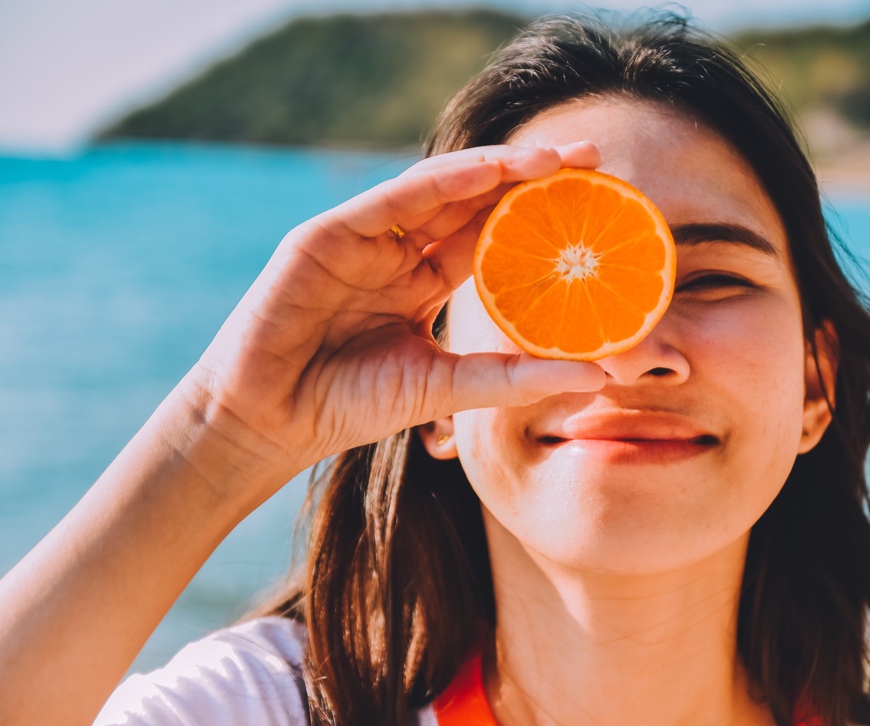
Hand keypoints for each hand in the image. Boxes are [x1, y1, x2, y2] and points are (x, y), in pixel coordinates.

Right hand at [189, 142, 607, 482]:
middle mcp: (399, 255)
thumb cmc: (347, 406)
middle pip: (475, 205)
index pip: (493, 241)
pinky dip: (440, 182)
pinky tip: (489, 170)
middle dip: (531, 180)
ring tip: (556, 158)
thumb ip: (512, 377)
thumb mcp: (442, 388)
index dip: (543, 222)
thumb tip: (598, 376)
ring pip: (439, 191)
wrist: (268, 422)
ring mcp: (364, 241)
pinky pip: (391, 202)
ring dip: (497, 169)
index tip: (601, 210)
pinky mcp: (327, 236)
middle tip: (594, 160)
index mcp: (423, 285)